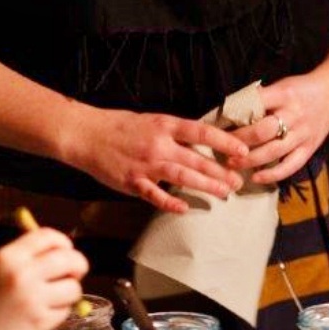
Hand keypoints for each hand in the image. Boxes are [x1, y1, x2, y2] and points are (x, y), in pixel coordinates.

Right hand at [0, 229, 88, 329]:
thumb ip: (26, 258)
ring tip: (48, 300)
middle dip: (77, 267)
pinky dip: (58, 313)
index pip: (48, 237)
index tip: (66, 251)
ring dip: (68, 294)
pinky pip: (65, 310)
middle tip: (71, 275)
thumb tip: (60, 248)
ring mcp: (33, 298)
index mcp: (8, 257)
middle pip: (71, 259)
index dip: (63, 243)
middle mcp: (22, 274)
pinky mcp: (40, 321)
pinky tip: (38, 316)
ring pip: (74, 288)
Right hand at [66, 107, 247, 213]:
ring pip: (181, 176)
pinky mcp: (131, 181)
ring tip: (224, 193)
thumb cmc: (121, 127)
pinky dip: (169, 202)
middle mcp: (158, 144)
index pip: (202, 132)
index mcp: (165, 125)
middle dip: (221, 172)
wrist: (83, 134)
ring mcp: (145, 164)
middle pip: (196, 159)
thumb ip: (176, 133)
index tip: (244, 151)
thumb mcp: (152, 121)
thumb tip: (206, 141)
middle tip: (239, 182)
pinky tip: (184, 208)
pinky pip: (153, 194)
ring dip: (205, 186)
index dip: (225, 142)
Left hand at [227, 72, 328, 184]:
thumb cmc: (300, 91)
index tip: (219, 121)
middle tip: (222, 146)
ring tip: (231, 163)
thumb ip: (260, 99)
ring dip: (250, 159)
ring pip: (274, 151)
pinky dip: (273, 174)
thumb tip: (229, 113)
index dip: (235, 112)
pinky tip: (256, 178)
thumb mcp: (281, 86)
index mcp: (284, 95)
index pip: (256, 103)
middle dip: (239, 141)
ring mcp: (303, 134)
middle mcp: (294, 115)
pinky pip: (291, 165)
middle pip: (262, 131)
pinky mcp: (309, 148)